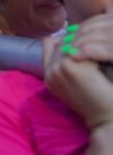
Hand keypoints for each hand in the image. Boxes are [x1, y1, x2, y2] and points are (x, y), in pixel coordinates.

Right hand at [44, 15, 112, 131]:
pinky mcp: (68, 66)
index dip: (67, 39)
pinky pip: (79, 45)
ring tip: (103, 39)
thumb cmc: (100, 103)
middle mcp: (49, 73)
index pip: (49, 43)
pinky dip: (93, 45)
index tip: (84, 40)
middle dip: (79, 36)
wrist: (109, 122)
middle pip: (61, 40)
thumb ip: (73, 62)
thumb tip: (76, 36)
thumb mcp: (81, 81)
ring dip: (87, 40)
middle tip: (98, 32)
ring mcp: (56, 69)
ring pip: (70, 41)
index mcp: (49, 77)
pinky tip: (104, 48)